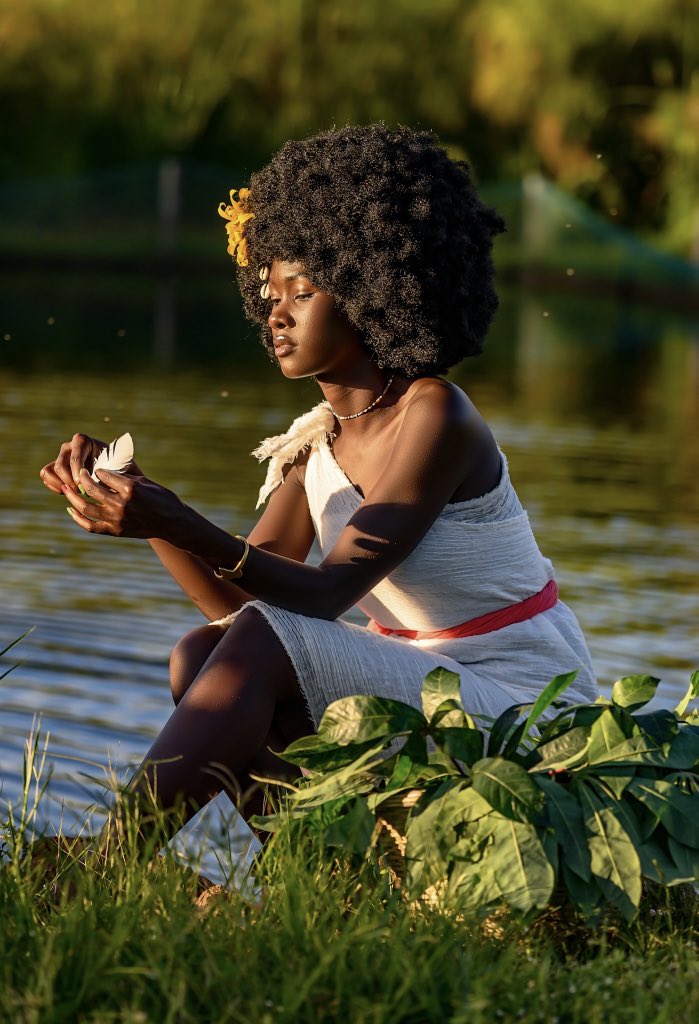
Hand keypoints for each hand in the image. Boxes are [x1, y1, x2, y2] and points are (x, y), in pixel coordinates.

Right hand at [39, 433, 107, 494]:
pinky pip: (46, 476)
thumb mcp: (112, 464)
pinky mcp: (54, 466)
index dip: (77, 475)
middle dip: (70, 482)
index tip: (85, 486)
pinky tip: (69, 491)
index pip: (75, 459)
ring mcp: (59, 456)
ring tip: (74, 492)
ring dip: (59, 485)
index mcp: (81, 441)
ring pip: (48, 471)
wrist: (109, 463)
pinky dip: (55, 486)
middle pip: (60, 467)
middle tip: (82, 492)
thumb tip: (90, 482)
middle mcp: (68, 446)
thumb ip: (103, 470)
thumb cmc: (112, 463)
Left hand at [63, 467, 186, 540]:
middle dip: (82, 479)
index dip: (97, 470)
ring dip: (72, 497)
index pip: (103, 474)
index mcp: (130, 489)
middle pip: (91, 489)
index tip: (95, 467)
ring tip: (66, 489)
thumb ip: (123, 477)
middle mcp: (121, 504)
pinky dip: (78, 518)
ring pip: (86, 507)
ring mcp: (117, 519)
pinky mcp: (115, 531)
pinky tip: (71, 510)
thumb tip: (103, 469)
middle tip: (78, 472)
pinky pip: (90, 526)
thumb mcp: (144, 482)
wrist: (172, 523)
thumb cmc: (162, 498)